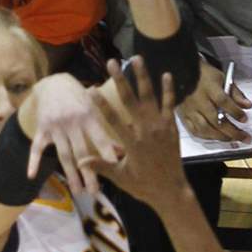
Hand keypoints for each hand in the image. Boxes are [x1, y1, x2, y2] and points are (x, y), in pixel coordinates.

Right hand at [21, 73, 117, 195]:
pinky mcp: (42, 129)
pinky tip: (31, 175)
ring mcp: (55, 126)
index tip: (114, 162)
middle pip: (80, 151)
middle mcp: (71, 121)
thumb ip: (104, 132)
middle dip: (88, 172)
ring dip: (70, 174)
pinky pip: (36, 148)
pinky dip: (33, 161)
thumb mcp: (94, 109)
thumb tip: (121, 153)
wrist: (53, 83)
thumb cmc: (80, 99)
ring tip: (77, 191)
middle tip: (95, 192)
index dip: (106, 147)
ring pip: (63, 154)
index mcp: (87, 115)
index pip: (98, 134)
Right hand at [92, 59, 189, 213]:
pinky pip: (170, 105)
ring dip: (144, 77)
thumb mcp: (120, 178)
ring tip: (138, 59)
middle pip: (130, 101)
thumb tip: (80, 160)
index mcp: (131, 144)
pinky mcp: (171, 128)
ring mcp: (161, 128)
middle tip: (112, 62)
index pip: (112, 119)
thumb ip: (102, 166)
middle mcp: (146, 131)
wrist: (171, 191)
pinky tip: (167, 74)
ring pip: (151, 97)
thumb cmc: (143, 186)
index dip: (100, 104)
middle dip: (120, 80)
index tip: (90, 89)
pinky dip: (169, 90)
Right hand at [178, 58, 251, 141]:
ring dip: (221, 137)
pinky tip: (217, 138)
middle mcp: (199, 101)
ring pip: (205, 129)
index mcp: (209, 88)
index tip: (245, 119)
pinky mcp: (183, 116)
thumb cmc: (204, 76)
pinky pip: (194, 131)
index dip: (235, 112)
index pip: (223, 102)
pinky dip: (207, 137)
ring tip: (233, 139)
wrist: (181, 74)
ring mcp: (190, 110)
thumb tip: (248, 106)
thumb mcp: (222, 78)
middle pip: (216, 120)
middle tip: (245, 138)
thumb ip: (235, 93)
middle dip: (232, 131)